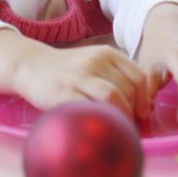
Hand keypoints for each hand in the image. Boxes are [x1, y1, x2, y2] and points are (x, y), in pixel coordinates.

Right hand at [15, 43, 149, 119]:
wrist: (33, 65)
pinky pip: (89, 108)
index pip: (138, 77)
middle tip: (128, 123)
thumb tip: (143, 103)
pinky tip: (97, 124)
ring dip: (120, 116)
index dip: (144, 99)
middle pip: (127, 90)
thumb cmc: (71, 69)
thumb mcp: (96, 61)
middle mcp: (95, 61)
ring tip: (116, 125)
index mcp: (107, 53)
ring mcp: (78, 76)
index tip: (142, 113)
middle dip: (132, 111)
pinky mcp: (63, 92)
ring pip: (112, 97)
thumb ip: (117, 75)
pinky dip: (98, 119)